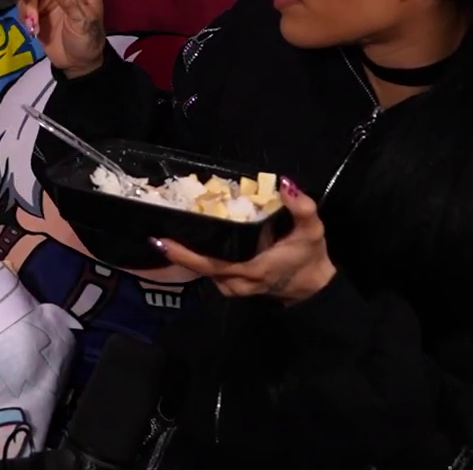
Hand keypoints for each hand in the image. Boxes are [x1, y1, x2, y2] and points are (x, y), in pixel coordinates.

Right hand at [16, 0, 107, 75]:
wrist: (78, 63)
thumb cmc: (88, 40)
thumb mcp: (86, 24)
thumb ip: (73, 2)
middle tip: (27, 1)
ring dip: (27, 4)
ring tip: (33, 23)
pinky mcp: (37, 7)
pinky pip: (23, 1)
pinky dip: (24, 13)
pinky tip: (32, 27)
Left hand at [154, 178, 336, 302]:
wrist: (314, 287)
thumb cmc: (310, 257)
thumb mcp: (312, 230)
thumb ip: (302, 208)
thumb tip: (286, 184)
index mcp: (250, 269)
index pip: (208, 264)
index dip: (183, 254)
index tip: (159, 240)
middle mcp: (236, 282)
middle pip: (199, 267)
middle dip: (179, 250)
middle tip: (158, 227)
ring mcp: (233, 287)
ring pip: (203, 270)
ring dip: (188, 253)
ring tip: (172, 229)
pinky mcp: (233, 287)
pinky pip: (210, 272)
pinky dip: (200, 257)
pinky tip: (193, 240)